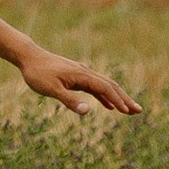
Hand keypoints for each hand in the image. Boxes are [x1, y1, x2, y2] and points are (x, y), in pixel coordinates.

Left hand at [14, 47, 139, 116]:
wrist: (28, 57)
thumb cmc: (38, 74)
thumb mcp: (51, 90)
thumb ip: (69, 101)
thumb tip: (87, 112)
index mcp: (82, 75)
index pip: (105, 89)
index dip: (118, 100)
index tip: (128, 112)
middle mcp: (85, 72)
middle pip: (110, 86)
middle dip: (125, 99)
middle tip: (139, 111)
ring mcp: (81, 74)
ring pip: (104, 86)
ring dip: (117, 98)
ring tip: (129, 110)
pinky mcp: (76, 77)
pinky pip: (95, 88)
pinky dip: (105, 97)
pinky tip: (109, 106)